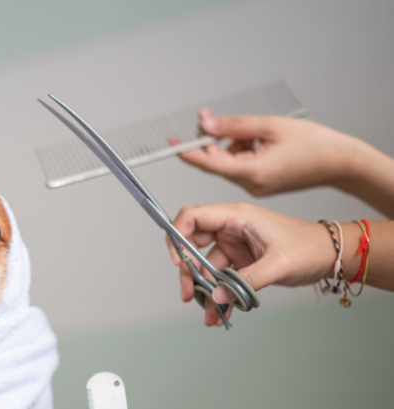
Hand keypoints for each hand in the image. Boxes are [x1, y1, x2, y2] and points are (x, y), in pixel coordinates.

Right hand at [167, 203, 337, 326]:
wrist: (330, 256)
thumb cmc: (310, 247)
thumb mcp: (278, 264)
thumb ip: (245, 281)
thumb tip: (217, 296)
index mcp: (237, 217)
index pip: (193, 217)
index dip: (178, 236)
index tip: (179, 261)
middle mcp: (231, 228)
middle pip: (192, 245)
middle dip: (187, 271)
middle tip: (189, 294)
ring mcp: (235, 245)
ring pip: (205, 267)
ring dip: (204, 290)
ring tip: (209, 311)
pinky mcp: (240, 261)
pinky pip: (220, 278)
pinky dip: (218, 295)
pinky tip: (219, 311)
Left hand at [175, 109, 358, 196]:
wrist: (341, 162)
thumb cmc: (315, 144)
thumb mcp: (271, 126)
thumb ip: (234, 125)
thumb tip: (205, 125)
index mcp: (253, 172)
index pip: (210, 163)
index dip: (189, 152)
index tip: (172, 143)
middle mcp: (251, 184)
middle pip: (217, 161)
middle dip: (214, 139)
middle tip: (210, 117)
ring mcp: (255, 186)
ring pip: (229, 161)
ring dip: (234, 143)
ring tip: (260, 133)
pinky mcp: (259, 183)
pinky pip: (241, 165)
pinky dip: (244, 150)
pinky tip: (263, 142)